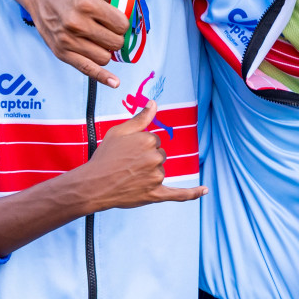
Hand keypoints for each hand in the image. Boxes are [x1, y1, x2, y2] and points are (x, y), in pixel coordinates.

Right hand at [28, 0, 133, 88]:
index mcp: (87, 4)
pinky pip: (88, 70)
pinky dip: (103, 77)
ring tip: (98, 37)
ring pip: (104, 56)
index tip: (114, 17)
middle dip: (116, 36)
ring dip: (107, 49)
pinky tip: (115, 82)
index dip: (122, 22)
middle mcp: (76, 23)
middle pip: (115, 41)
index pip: (121, 24)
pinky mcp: (62, 53)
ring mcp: (68, 40)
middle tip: (107, 28)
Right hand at [79, 104, 206, 209]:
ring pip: (161, 171)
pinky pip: (179, 194)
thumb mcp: (119, 132)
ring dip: (149, 173)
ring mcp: (157, 177)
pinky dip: (192, 193)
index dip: (140, 146)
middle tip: (126, 165)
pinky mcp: (156, 194)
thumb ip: (140, 118)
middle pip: (159, 155)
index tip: (127, 152)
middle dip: (146, 159)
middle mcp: (156, 157)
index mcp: (149, 140)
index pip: (154, 140)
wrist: (93, 184)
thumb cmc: (104, 157)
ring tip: (128, 177)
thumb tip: (154, 103)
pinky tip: (204, 190)